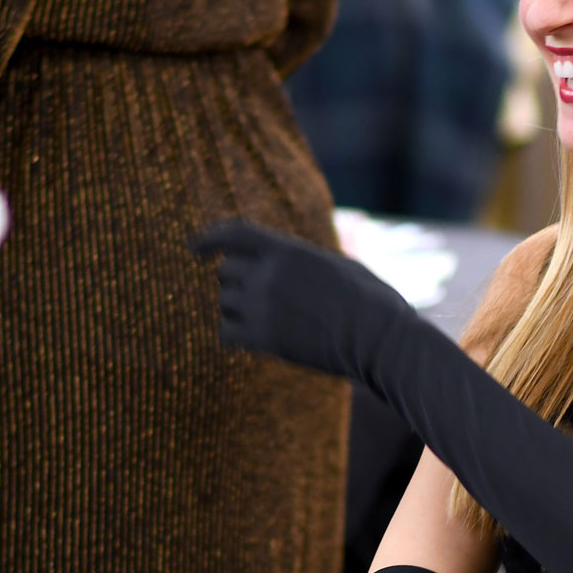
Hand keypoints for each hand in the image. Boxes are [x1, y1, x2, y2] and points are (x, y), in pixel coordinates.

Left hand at [190, 217, 416, 379]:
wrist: (380, 338)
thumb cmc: (371, 300)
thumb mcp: (337, 263)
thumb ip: (302, 260)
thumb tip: (286, 262)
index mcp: (287, 250)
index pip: (234, 233)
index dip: (208, 237)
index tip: (192, 247)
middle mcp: (268, 275)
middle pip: (225, 271)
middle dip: (235, 281)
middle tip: (259, 295)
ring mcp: (263, 307)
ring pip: (223, 302)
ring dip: (235, 308)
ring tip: (266, 318)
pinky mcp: (264, 339)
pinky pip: (226, 333)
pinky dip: (233, 335)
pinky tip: (250, 339)